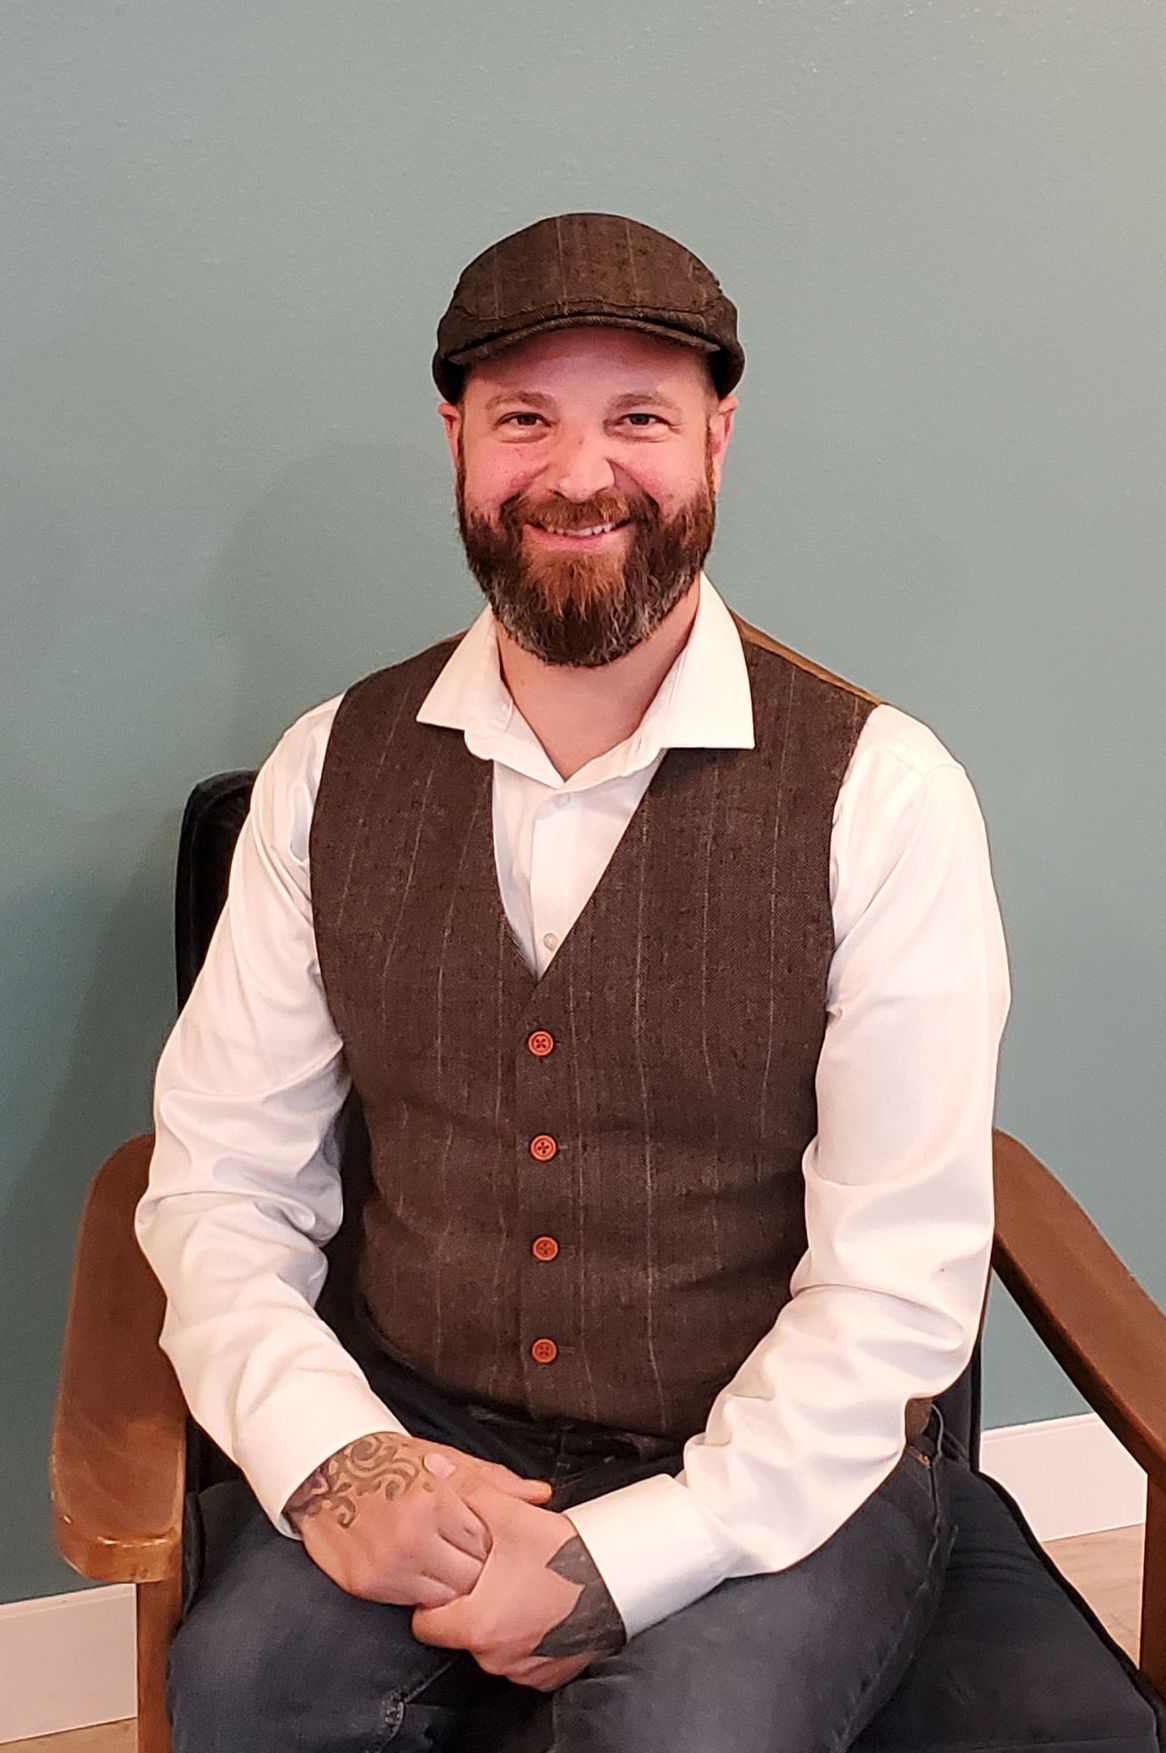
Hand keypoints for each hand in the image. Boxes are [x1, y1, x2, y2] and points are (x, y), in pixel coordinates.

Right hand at [284, 1431, 552, 1608]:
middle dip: (480, 1570)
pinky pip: (414, 1603)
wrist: (329, 1470)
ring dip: (455, 1585)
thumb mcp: (447, 1459)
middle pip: (471, 1574)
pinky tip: (426, 1572)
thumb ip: (495, 1482)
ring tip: (450, 1563)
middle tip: (476, 1558)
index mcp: (437, 1499)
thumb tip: (541, 1494)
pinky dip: (426, 1593)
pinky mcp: (367, 1584)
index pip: (488, 1541)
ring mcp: (389, 1563)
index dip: (495, 1544)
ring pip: (446, 1595)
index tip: (493, 1539)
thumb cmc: (394, 1462)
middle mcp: (413, 1535)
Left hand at [412, 1483, 625, 1692]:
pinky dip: (528, 1636)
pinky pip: (523, 1658)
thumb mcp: (512, 1517)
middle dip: (472, 1604)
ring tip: (520, 1586)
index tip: (450, 1580)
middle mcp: (497, 1657)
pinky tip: (540, 1605)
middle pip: (461, 1633)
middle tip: (493, 1574)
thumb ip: (469, 1493)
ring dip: (501, 1621)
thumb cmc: (569, 1558)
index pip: (425, 1626)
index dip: (433, 1599)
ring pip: (494, 1646)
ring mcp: (524, 1670)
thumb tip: (437, 1468)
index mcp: (477, 1626)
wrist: (621, 1583)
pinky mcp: (548, 1675)